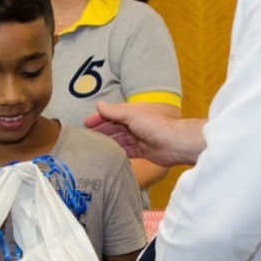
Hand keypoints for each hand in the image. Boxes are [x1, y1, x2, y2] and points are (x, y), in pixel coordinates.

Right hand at [84, 101, 206, 167]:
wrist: (174, 143)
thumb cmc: (156, 125)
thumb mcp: (131, 114)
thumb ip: (114, 111)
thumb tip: (99, 105)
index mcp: (132, 113)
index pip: (111, 114)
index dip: (98, 118)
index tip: (86, 124)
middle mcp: (135, 125)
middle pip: (114, 128)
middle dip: (101, 131)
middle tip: (86, 137)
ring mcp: (139, 138)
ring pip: (119, 140)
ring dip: (108, 142)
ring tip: (94, 147)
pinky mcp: (142, 151)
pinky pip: (127, 152)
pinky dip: (118, 153)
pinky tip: (108, 156)